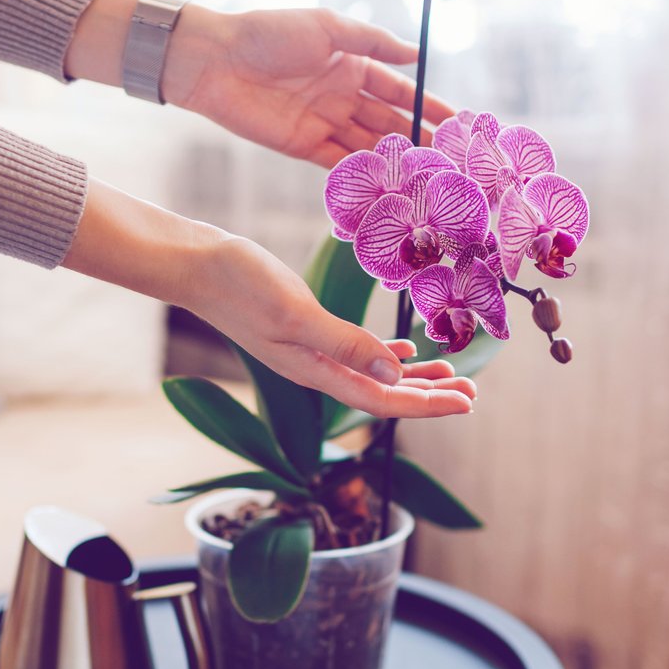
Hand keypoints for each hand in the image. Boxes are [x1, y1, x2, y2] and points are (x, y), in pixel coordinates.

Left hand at [163, 6, 455, 167]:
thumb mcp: (329, 29)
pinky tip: (388, 187)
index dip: (428, 107)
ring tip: (427, 180)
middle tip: (451, 163)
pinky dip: (362, 174)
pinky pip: (339, 164)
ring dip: (396, 162)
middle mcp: (342, 96)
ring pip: (369, 147)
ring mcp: (324, 123)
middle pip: (389, 123)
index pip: (400, 91)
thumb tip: (417, 54)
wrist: (216, 61)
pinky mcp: (303, 146)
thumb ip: (374, 43)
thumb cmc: (270, 34)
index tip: (458, 125)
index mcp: (352, 65)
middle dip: (420, 141)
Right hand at [185, 237, 476, 418]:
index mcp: (315, 371)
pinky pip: (355, 352)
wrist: (195, 263)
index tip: (467, 403)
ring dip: (412, 379)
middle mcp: (315, 369)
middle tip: (472, 394)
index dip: (426, 405)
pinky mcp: (304, 328)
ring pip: (372, 375)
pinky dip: (383, 356)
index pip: (382, 402)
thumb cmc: (239, 285)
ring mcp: (309, 350)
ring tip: (451, 376)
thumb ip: (345, 345)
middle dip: (429, 397)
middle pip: (383, 395)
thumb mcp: (296, 313)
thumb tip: (395, 376)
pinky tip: (404, 353)